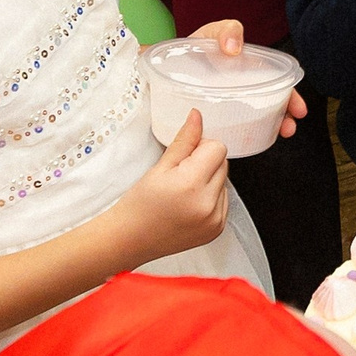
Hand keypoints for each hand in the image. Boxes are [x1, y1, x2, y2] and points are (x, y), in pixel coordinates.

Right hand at [115, 110, 231, 262]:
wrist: (130, 239)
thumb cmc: (139, 205)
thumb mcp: (159, 167)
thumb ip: (184, 141)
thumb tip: (197, 116)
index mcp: (191, 184)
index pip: (218, 149)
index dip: (201, 147)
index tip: (184, 157)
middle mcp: (208, 204)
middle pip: (223, 164)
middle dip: (205, 163)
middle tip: (180, 175)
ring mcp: (215, 219)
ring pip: (225, 182)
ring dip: (210, 181)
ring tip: (183, 193)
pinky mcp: (218, 229)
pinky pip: (224, 201)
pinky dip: (211, 198)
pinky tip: (189, 204)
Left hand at [185, 20, 305, 136]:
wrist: (161, 68)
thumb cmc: (191, 50)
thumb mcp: (211, 34)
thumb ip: (225, 32)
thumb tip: (234, 48)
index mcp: (247, 71)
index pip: (276, 83)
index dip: (290, 96)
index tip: (297, 108)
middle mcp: (243, 89)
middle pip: (271, 105)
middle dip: (285, 117)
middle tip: (289, 128)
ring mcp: (229, 105)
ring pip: (256, 120)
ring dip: (270, 128)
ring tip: (275, 135)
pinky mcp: (214, 119)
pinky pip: (234, 130)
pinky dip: (244, 137)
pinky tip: (246, 140)